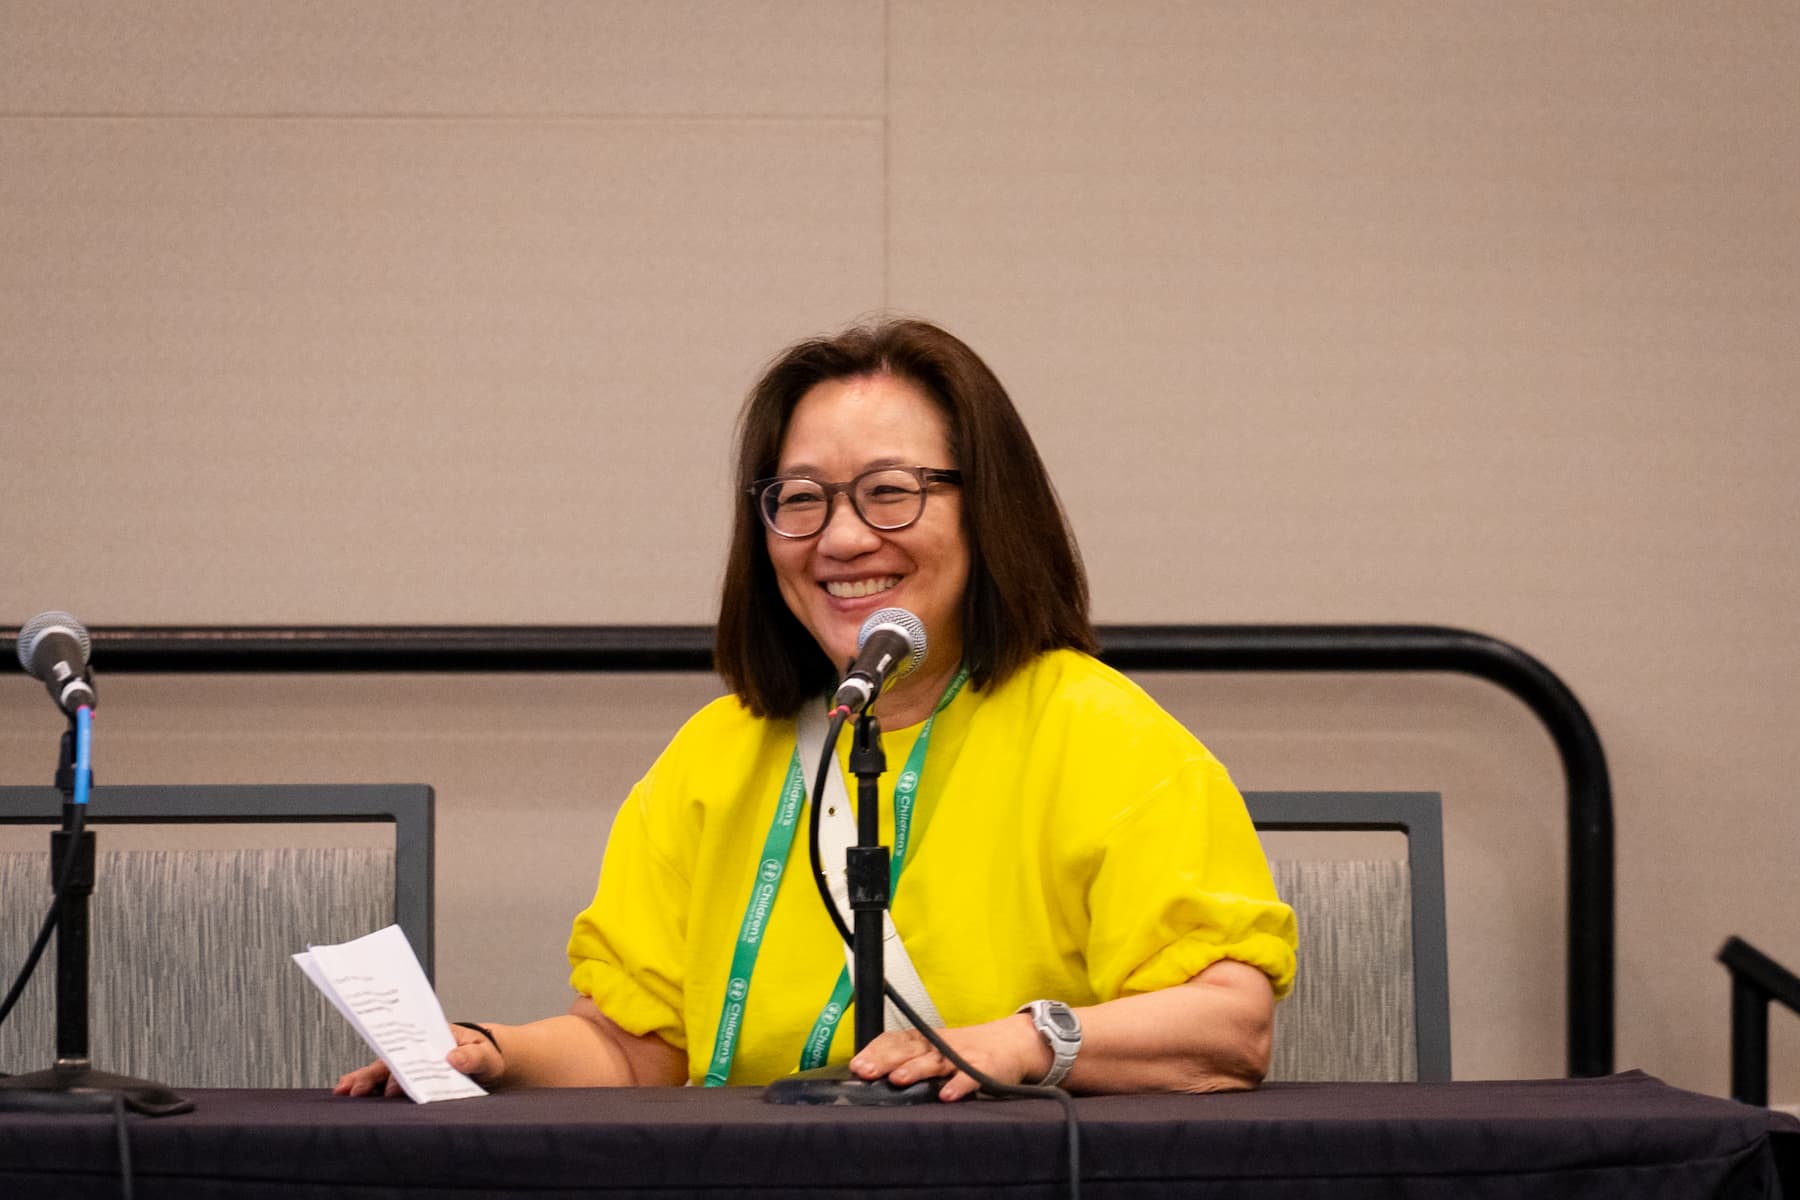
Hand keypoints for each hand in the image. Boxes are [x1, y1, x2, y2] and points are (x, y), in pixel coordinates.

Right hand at [332, 1023, 504, 1096]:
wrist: (491, 1065)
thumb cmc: (487, 1056)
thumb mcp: (486, 1055)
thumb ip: (474, 1057)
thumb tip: (453, 1058)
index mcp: (434, 1039)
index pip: (410, 1046)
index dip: (396, 1059)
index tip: (385, 1070)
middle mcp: (418, 1052)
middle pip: (390, 1062)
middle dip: (370, 1075)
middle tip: (354, 1089)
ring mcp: (414, 1069)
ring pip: (384, 1076)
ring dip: (364, 1084)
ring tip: (345, 1093)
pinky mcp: (414, 1084)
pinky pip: (389, 1088)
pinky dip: (373, 1093)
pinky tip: (356, 1100)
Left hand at [846, 1013, 1050, 1101]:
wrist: (1013, 1041)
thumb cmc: (967, 1050)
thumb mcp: (937, 1049)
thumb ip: (911, 1058)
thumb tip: (873, 1074)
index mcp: (927, 1041)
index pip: (896, 1040)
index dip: (876, 1051)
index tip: (856, 1065)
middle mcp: (941, 1045)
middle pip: (909, 1049)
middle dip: (886, 1059)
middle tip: (865, 1071)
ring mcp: (963, 1055)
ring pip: (935, 1061)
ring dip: (916, 1070)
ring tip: (897, 1080)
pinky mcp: (985, 1068)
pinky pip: (971, 1077)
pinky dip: (959, 1085)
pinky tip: (946, 1096)